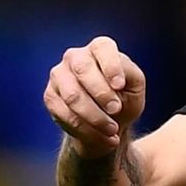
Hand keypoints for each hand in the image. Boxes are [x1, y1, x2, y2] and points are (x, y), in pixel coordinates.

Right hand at [44, 37, 146, 157]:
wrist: (108, 121)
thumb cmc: (124, 96)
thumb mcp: (135, 86)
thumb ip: (129, 76)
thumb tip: (114, 84)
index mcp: (100, 48)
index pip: (103, 48)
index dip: (111, 66)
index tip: (120, 86)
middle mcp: (75, 57)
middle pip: (83, 69)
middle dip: (101, 93)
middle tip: (117, 110)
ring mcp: (59, 75)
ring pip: (73, 95)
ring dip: (95, 116)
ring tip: (113, 130)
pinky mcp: (50, 96)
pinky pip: (65, 114)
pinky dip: (86, 129)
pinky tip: (104, 137)